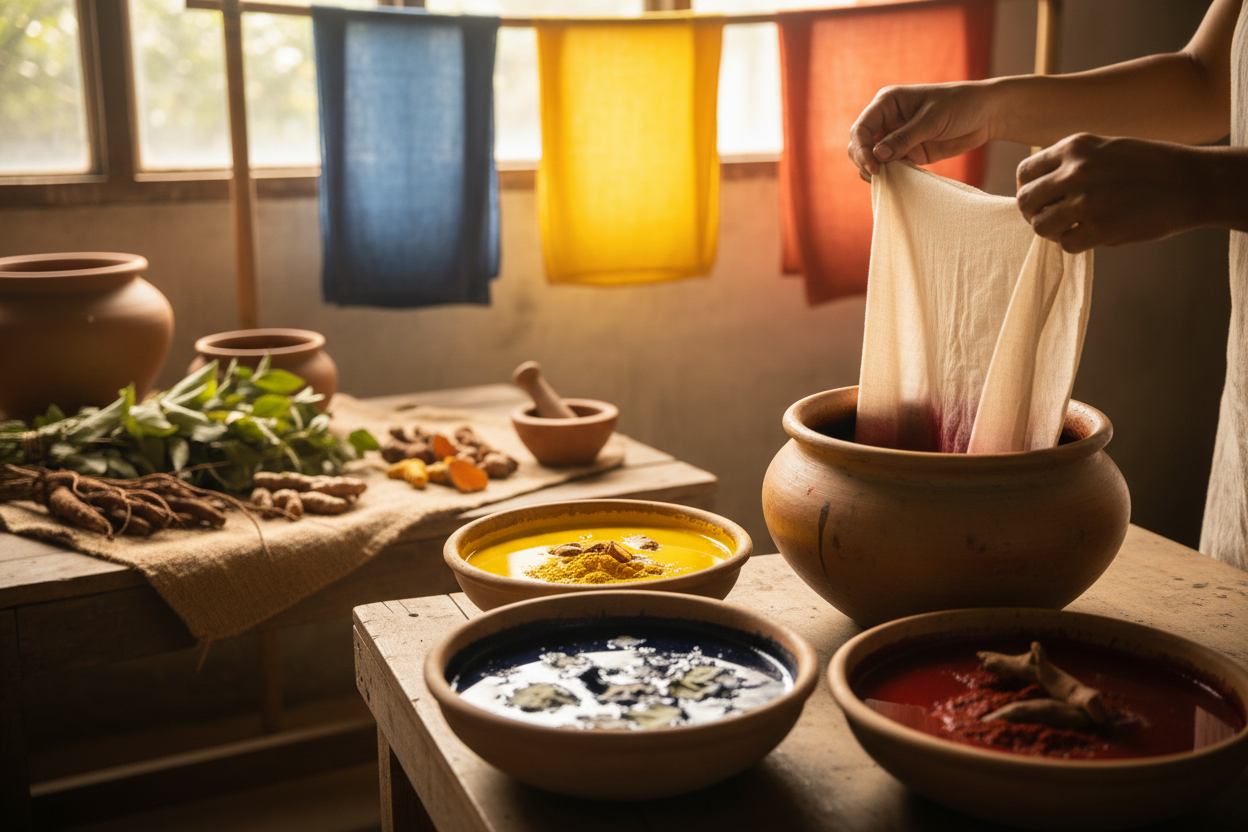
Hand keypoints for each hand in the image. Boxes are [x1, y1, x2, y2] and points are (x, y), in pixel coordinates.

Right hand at [847, 83, 993, 180]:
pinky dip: (889, 176)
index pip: (861, 128)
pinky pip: (889, 167)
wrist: (986, 115)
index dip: (862, 149)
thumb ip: (905, 138)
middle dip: (864, 161)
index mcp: (887, 103)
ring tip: (888, 179)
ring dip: (874, 171)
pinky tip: (897, 181)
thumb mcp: (932, 119)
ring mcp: (896, 137)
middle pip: (860, 145)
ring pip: (871, 158)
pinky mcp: (907, 153)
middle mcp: (887, 120)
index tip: (874, 167)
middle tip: (880, 176)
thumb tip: (878, 155)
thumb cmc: (960, 106)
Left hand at [1016, 134, 1201, 252]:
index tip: (1041, 199)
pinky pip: (1066, 244)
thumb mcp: (1105, 148)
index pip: (1025, 172)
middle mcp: (1076, 171)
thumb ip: (1071, 163)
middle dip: (1034, 214)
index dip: (1028, 189)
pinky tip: (1092, 234)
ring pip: (1040, 226)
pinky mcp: (1100, 228)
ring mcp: (1086, 200)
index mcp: (1074, 147)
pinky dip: (1075, 244)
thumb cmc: (1148, 166)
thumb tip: (1038, 188)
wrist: (1191, 182)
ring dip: (1052, 231)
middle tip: (1051, 219)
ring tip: (1071, 227)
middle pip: (1026, 201)